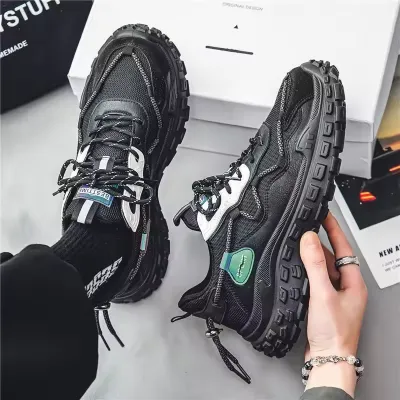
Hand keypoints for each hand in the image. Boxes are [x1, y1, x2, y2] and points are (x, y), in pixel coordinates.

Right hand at [300, 212, 367, 396]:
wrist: (328, 358)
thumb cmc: (334, 333)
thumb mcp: (323, 294)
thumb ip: (315, 265)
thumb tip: (309, 240)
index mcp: (353, 282)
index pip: (344, 247)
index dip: (333, 229)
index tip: (323, 215)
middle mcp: (346, 287)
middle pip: (333, 256)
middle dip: (319, 241)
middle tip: (306, 227)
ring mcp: (335, 295)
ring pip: (323, 268)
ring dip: (312, 257)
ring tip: (299, 245)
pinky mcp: (324, 302)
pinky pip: (316, 279)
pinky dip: (307, 271)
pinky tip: (298, 269)